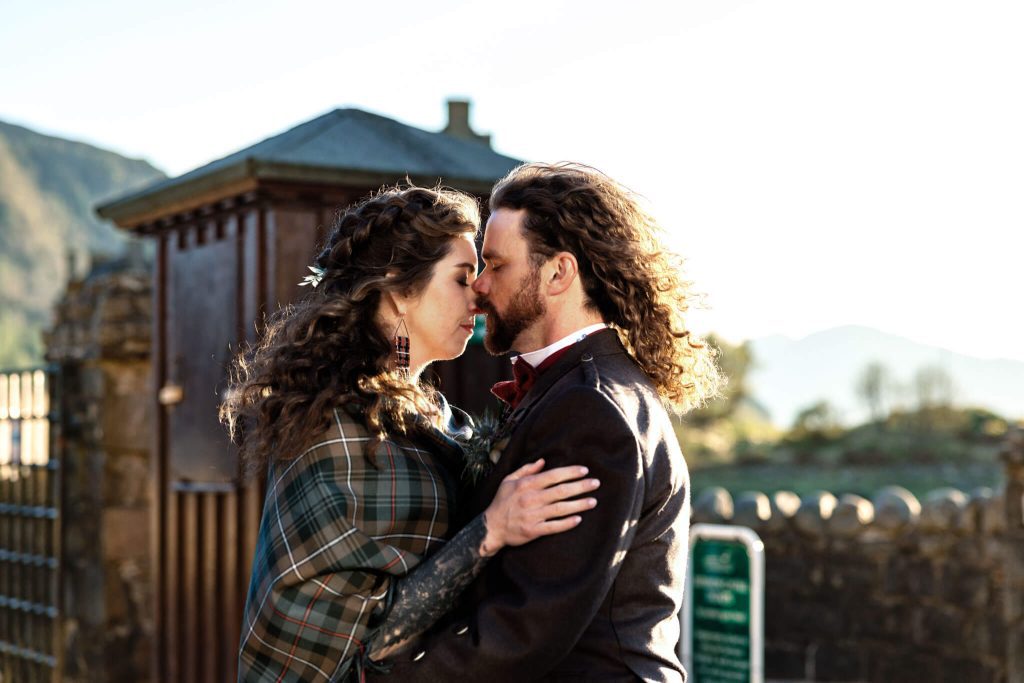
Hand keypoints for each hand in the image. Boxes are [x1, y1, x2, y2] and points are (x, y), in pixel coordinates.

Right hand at [480, 459, 598, 556]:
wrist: (491, 527)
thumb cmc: (501, 501)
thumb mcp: (508, 480)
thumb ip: (526, 470)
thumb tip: (542, 461)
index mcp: (526, 485)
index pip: (553, 476)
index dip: (570, 472)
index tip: (584, 470)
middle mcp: (531, 499)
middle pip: (561, 491)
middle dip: (580, 486)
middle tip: (596, 483)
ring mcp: (532, 515)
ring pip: (560, 509)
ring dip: (579, 504)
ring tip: (593, 501)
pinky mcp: (533, 530)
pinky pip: (553, 526)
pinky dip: (566, 523)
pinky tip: (578, 519)